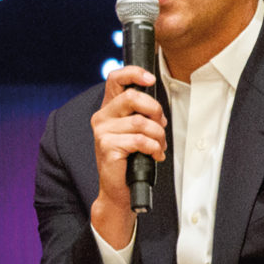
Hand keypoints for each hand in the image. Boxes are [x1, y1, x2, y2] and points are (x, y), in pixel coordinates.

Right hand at [90, 66, 166, 246]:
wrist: (119, 189)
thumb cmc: (129, 160)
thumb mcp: (136, 132)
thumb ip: (141, 114)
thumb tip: (157, 108)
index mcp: (109, 109)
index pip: (115, 79)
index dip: (134, 73)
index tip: (150, 79)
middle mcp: (102, 117)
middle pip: (132, 97)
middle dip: (154, 109)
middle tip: (161, 124)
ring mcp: (102, 132)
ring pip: (140, 122)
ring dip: (158, 135)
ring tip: (160, 146)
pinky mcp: (107, 146)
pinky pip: (139, 140)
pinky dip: (154, 147)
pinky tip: (155, 155)